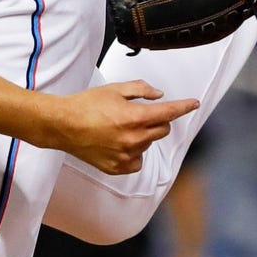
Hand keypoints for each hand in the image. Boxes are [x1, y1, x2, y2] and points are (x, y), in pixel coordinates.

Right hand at [51, 80, 198, 174]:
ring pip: (148, 144)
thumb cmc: (85, 105)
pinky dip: (133, 152)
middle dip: (158, 120)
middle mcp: (133, 139)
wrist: (63, 125)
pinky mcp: (117, 167)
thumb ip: (141, 90)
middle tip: (140, 113)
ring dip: (142, 135)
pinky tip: (118, 143)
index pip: (169, 112)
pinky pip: (137, 160)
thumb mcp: (114, 89)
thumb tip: (159, 96)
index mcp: (134, 117)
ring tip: (119, 127)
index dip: (184, 106)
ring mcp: (126, 155)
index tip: (193, 104)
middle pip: (162, 130)